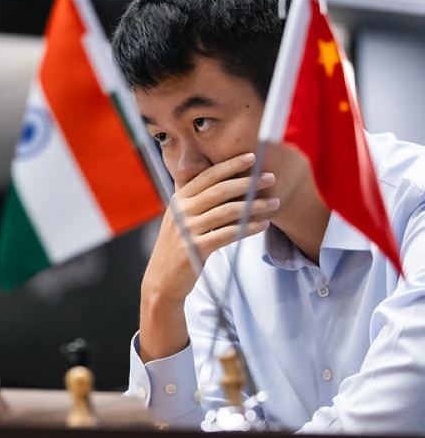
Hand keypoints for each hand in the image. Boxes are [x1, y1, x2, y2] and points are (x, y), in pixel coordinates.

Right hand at [138, 153, 278, 361]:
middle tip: (270, 177)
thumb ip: (193, 199)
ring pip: (228, 211)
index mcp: (178, 200)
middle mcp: (181, 211)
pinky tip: (263, 225)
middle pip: (219, 190)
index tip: (251, 157)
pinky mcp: (196, 248)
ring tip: (274, 203)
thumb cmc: (176, 247)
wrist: (162, 280)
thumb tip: (212, 177)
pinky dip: (248, 228)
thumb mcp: (179, 219)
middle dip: (247, 182)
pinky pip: (228, 234)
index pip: (206, 176)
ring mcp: (187, 229)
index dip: (229, 165)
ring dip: (254, 206)